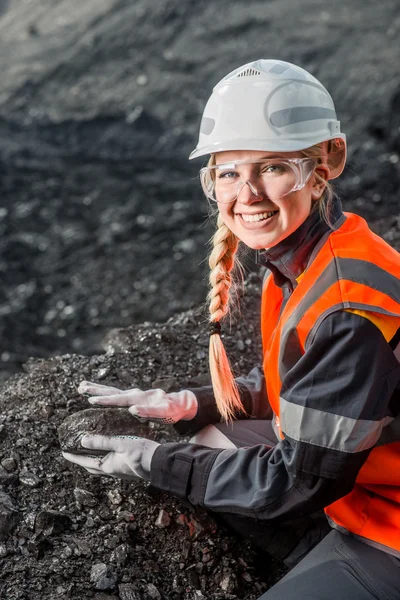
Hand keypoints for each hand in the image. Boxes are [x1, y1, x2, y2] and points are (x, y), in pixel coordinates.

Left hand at [62, 434, 158, 480]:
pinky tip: (109, 451)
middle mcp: (112, 471)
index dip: (74, 457)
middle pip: (91, 467)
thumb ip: (102, 441)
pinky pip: (110, 464)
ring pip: (101, 466)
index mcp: (108, 466)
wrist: (160, 464)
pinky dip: (104, 458)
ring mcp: (120, 470)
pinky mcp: (128, 468)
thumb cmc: (142, 453)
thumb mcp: (121, 444)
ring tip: (89, 450)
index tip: (63, 452)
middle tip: (74, 452)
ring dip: (92, 459)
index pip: (85, 462)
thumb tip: (82, 440)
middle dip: (81, 460)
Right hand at [78, 381, 197, 423]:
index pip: (119, 399)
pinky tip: (95, 394)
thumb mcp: (164, 413)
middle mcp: (133, 394)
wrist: (178, 403)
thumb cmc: (171, 410)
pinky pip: (115, 394)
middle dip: (96, 390)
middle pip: (112, 391)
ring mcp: (132, 395)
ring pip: (111, 390)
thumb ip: (149, 412)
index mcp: (139, 398)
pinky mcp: (131, 398)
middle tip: (80, 387)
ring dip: (97, 389)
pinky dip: (104, 393)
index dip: (105, 400)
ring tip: (81, 386)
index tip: (91, 401)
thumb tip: (133, 410)